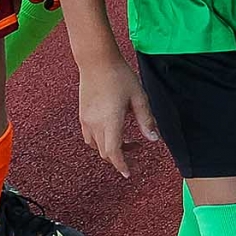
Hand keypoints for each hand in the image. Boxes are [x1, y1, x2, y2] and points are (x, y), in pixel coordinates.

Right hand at [78, 57, 158, 177]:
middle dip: (120, 156)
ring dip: (110, 148)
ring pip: (96, 145)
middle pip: (105, 152)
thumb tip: (153, 140)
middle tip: (137, 148)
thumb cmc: (121, 77)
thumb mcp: (139, 97)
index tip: (128, 173)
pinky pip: (89, 136)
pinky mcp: (82, 115)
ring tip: (126, 140)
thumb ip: (146, 120)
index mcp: (110, 122)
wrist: (97, 62)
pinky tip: (112, 130)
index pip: (113, 152)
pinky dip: (100, 140)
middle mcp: (95, 124)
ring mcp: (86, 120)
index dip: (121, 165)